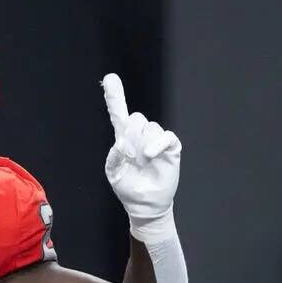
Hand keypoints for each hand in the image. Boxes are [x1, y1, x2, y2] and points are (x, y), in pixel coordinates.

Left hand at [101, 73, 181, 241]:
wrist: (145, 204)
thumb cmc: (128, 187)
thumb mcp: (114, 173)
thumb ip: (113, 157)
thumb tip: (121, 144)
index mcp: (124, 139)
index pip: (118, 113)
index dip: (114, 96)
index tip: (110, 79)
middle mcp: (140, 136)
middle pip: (136, 118)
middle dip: (131, 132)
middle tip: (129, 153)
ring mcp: (156, 141)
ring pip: (150, 127)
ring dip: (143, 142)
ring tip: (141, 160)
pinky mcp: (170, 149)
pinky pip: (166, 137)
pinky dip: (157, 143)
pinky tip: (149, 153)